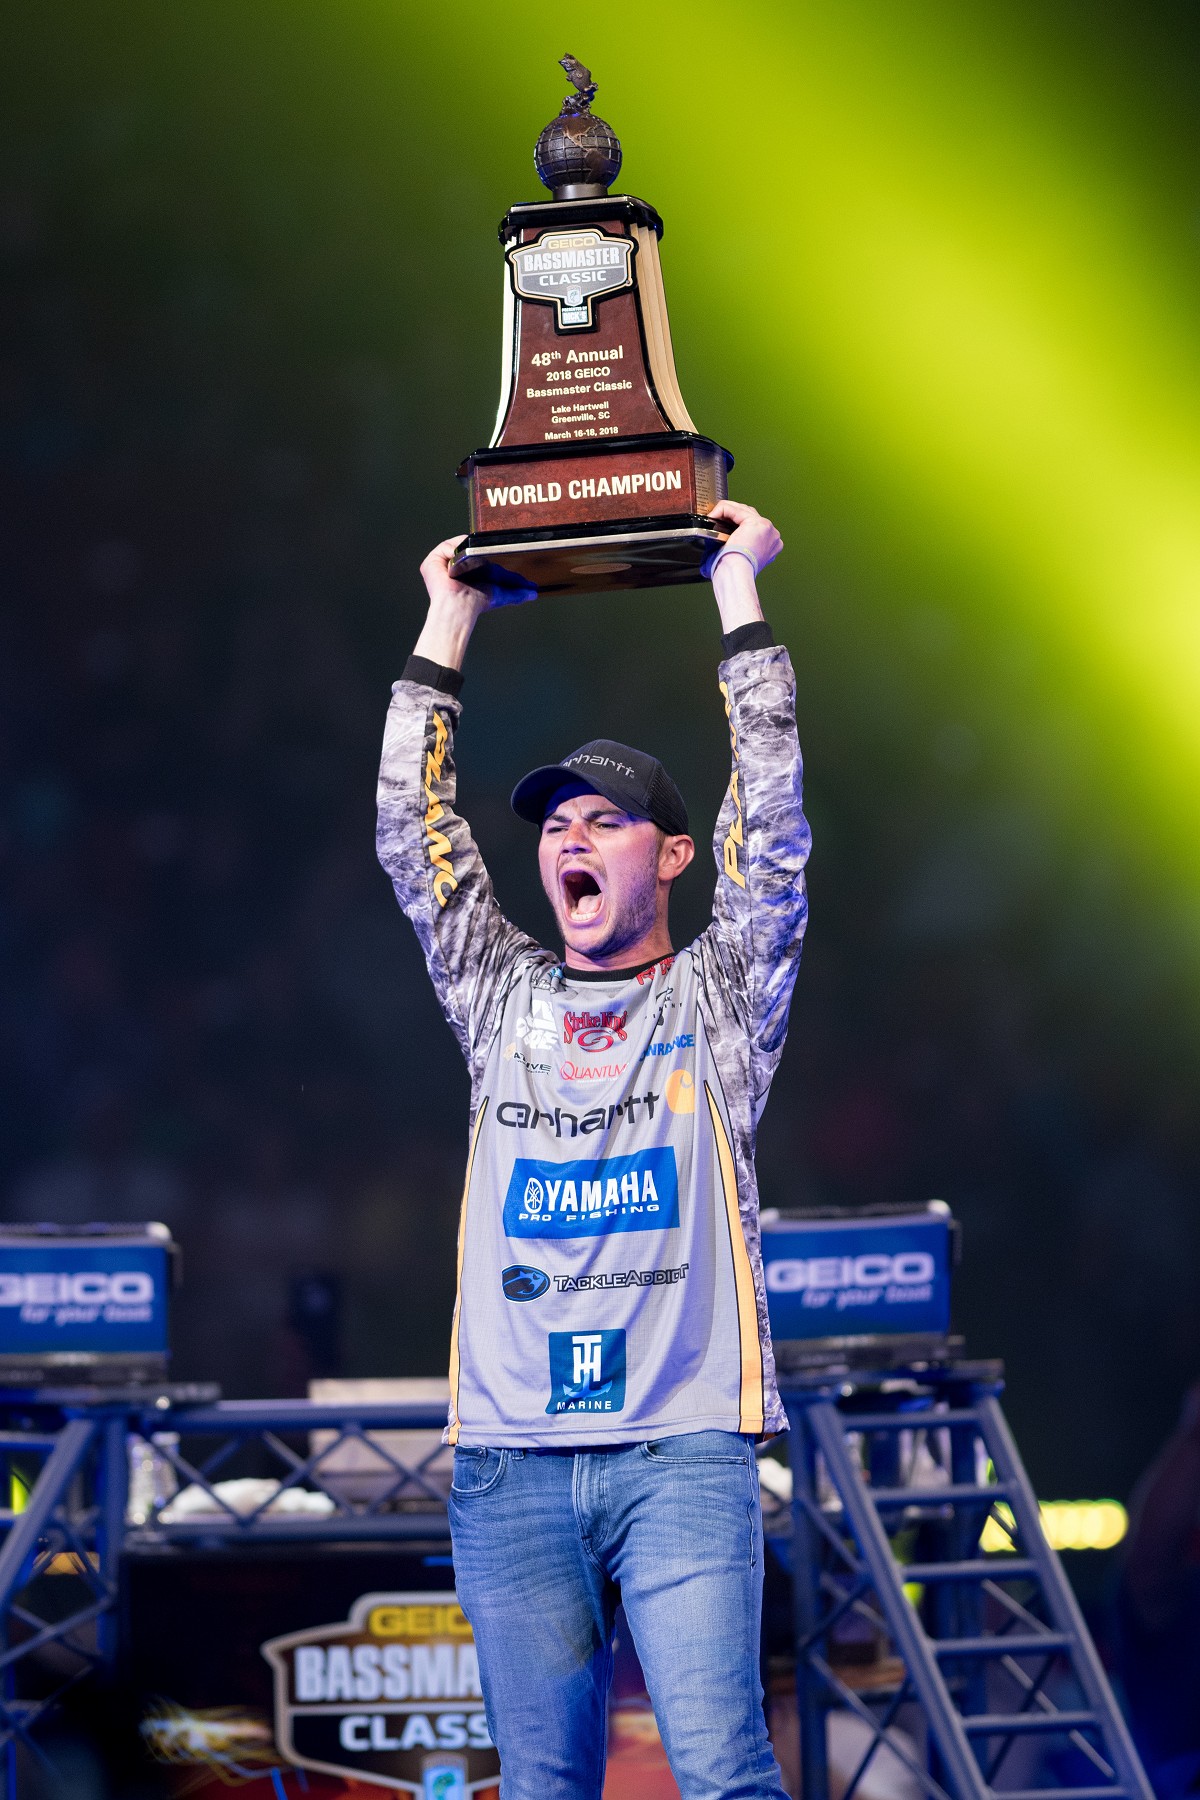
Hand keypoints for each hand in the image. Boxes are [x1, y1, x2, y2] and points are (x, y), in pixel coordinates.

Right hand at [412, 537, 535, 672]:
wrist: (461, 606)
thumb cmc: (476, 602)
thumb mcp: (501, 594)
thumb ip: (517, 592)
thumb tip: (533, 592)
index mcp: (469, 570)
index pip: (480, 555)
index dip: (488, 553)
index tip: (497, 551)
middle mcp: (455, 565)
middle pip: (468, 547)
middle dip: (479, 547)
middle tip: (486, 551)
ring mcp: (442, 563)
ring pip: (457, 545)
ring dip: (466, 549)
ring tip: (471, 558)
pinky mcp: (432, 562)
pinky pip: (445, 547)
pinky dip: (453, 550)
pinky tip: (458, 560)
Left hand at [704, 501, 782, 576]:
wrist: (735, 575)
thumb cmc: (734, 572)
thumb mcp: (737, 556)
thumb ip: (734, 544)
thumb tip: (718, 539)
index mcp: (770, 545)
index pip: (754, 526)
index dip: (736, 524)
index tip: (722, 528)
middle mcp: (772, 535)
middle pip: (750, 515)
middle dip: (731, 516)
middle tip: (715, 520)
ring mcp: (766, 528)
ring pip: (743, 510)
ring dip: (726, 512)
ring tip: (713, 518)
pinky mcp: (755, 522)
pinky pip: (735, 509)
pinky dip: (722, 510)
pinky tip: (713, 516)